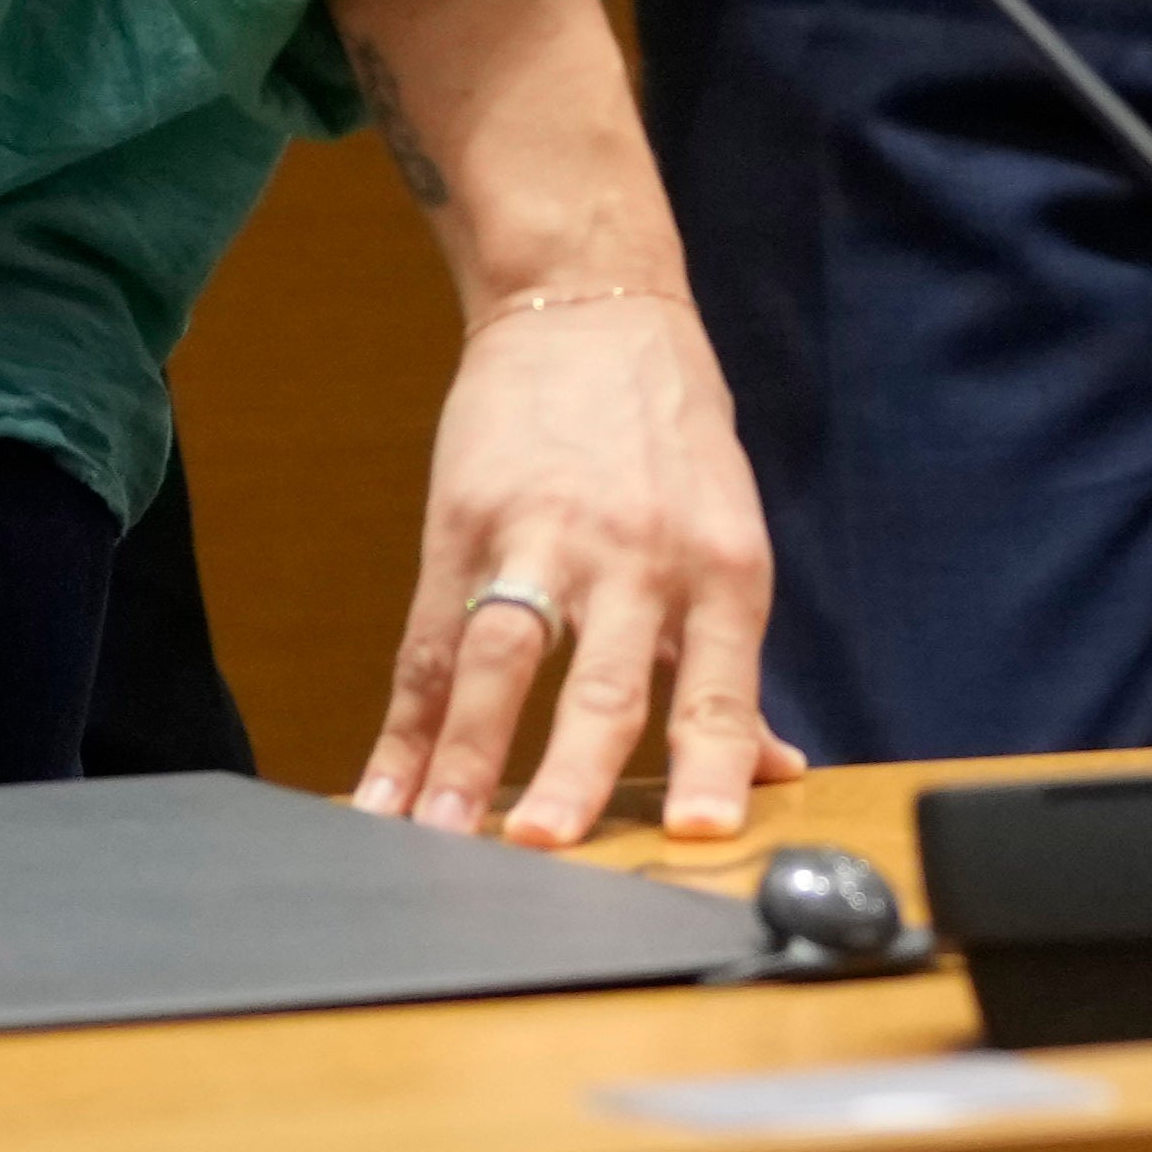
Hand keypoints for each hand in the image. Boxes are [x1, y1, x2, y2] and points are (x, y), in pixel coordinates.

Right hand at [362, 285, 789, 847]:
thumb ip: (733, 664)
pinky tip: (377, 795)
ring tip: (437, 837)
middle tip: (544, 846)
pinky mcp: (464, 528)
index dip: (713, 761)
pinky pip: (426, 648)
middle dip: (574, 769)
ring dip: (464, 758)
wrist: (591, 304)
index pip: (720, 685)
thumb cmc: (672, 438)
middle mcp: (637, 558)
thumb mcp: (728, 534)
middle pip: (606, 681)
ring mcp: (543, 541)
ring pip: (501, 664)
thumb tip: (775, 767)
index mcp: (721, 568)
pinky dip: (400, 732)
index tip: (702, 835)